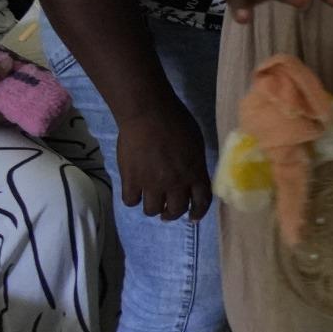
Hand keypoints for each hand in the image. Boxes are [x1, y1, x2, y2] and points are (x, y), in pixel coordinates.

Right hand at [115, 97, 212, 220]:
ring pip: (152, 210)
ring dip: (153, 207)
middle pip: (176, 210)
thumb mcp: (197, 143)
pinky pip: (131, 201)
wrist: (148, 114)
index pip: (201, 201)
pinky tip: (134, 190)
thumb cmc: (177, 121)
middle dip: (172, 213)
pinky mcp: (131, 180)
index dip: (198, 212)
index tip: (193, 217)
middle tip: (167, 211)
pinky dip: (133, 198)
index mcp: (195, 172)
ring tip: (151, 199)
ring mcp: (152, 183)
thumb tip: (193, 177)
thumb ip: (196, 164)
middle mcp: (175, 183)